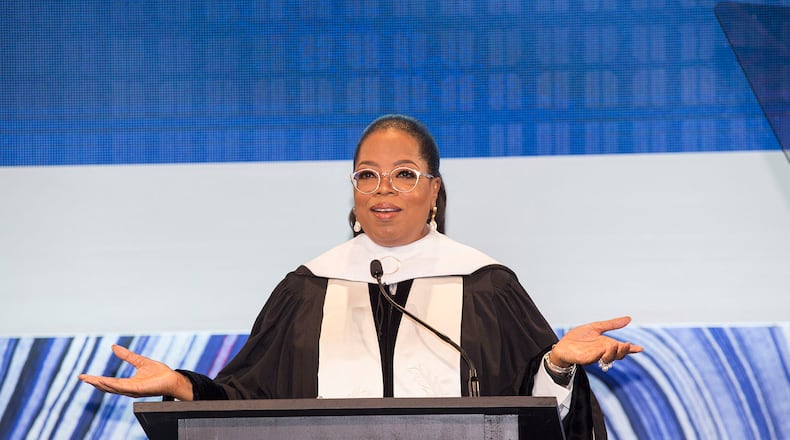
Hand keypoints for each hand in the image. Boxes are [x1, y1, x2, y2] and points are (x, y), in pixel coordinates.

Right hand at [78, 344, 192, 400]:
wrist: (172, 379)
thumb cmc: (160, 373)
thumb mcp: (140, 361)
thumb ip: (127, 356)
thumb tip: (114, 347)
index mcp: (128, 383)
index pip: (108, 381)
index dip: (96, 379)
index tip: (84, 376)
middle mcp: (128, 389)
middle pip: (107, 387)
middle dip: (94, 382)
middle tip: (82, 378)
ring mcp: (132, 390)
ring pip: (112, 388)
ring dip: (100, 384)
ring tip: (89, 379)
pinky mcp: (138, 390)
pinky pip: (123, 388)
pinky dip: (112, 385)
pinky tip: (104, 381)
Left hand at [549, 316, 642, 367]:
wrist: (562, 345)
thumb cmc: (578, 338)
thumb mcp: (596, 327)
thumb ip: (611, 324)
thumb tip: (629, 318)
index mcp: (606, 345)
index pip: (621, 348)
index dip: (631, 349)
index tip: (641, 348)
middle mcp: (602, 352)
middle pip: (618, 355)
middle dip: (624, 351)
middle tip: (627, 345)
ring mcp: (594, 356)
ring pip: (608, 358)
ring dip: (613, 352)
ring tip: (615, 345)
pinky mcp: (585, 358)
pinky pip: (594, 358)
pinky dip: (600, 354)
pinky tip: (603, 349)